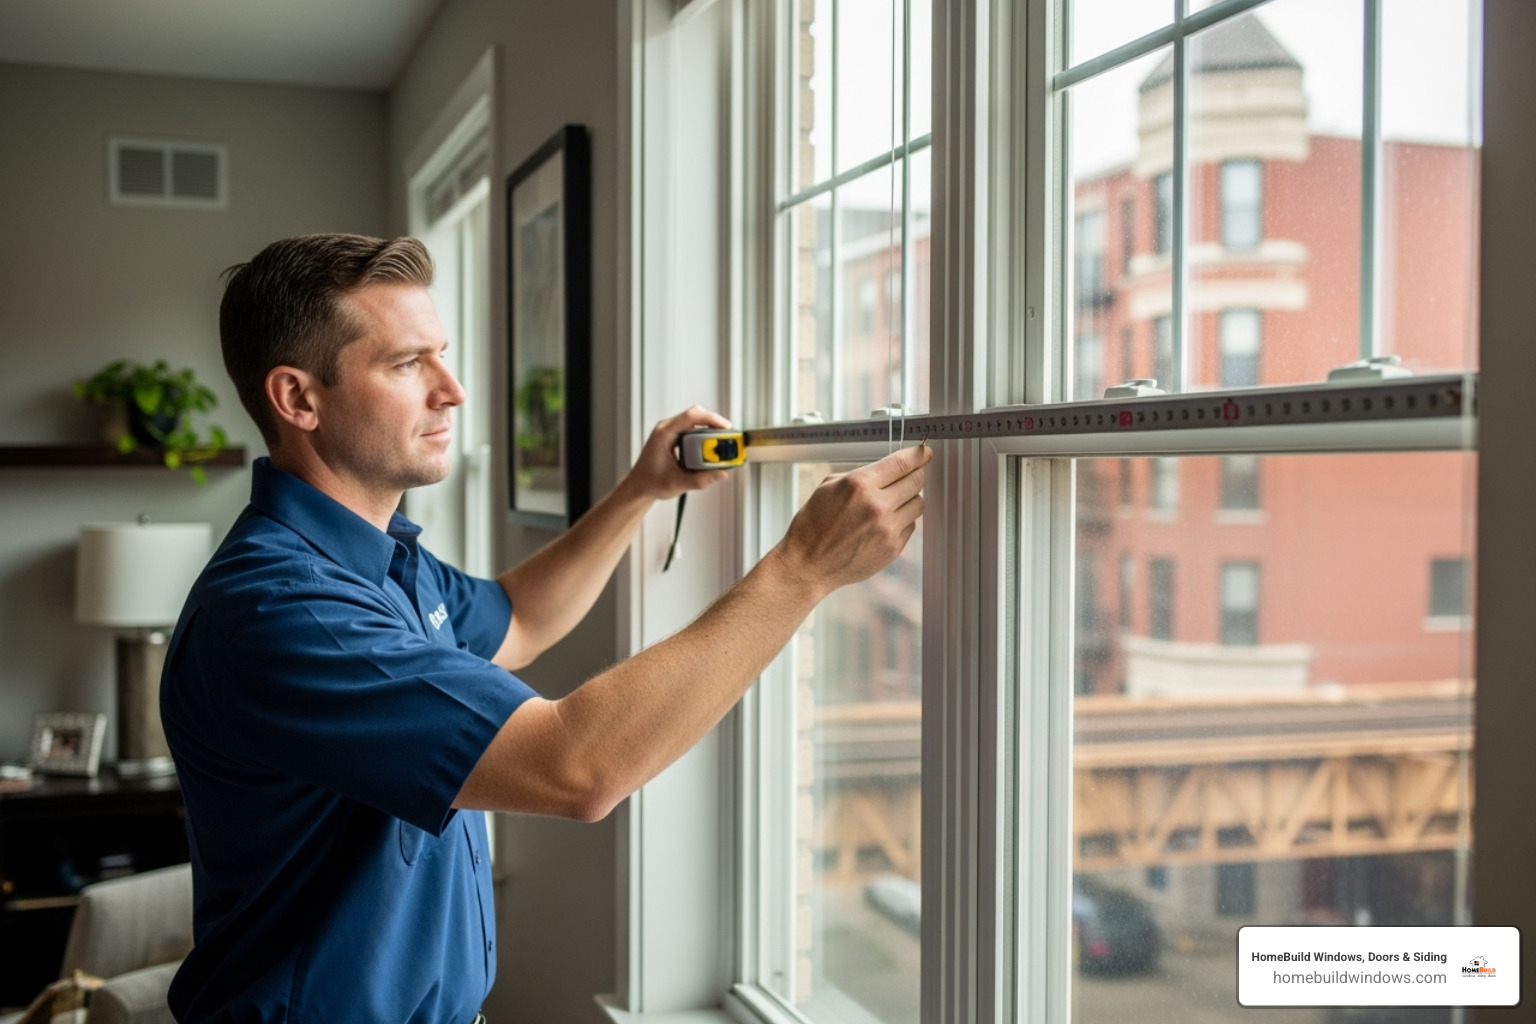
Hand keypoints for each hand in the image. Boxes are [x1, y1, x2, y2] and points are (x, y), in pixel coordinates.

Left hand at [625, 405, 734, 501]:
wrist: (639, 487)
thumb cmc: (651, 483)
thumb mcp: (677, 484)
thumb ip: (700, 480)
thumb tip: (721, 474)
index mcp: (663, 434)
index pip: (691, 416)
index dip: (711, 419)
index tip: (726, 427)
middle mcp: (666, 428)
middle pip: (695, 415)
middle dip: (714, 424)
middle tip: (726, 438)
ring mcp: (669, 431)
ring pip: (694, 421)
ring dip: (709, 430)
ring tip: (720, 444)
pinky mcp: (673, 437)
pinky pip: (691, 429)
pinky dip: (703, 436)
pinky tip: (710, 447)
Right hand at [774, 444, 930, 596]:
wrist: (808, 564)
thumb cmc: (813, 525)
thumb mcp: (828, 487)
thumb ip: (861, 475)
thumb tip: (887, 470)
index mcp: (859, 484)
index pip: (902, 463)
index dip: (918, 455)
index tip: (925, 453)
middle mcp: (877, 505)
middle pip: (917, 481)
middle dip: (915, 475)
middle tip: (910, 475)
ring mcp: (887, 529)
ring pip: (918, 504)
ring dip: (909, 499)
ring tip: (891, 503)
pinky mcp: (892, 548)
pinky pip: (910, 526)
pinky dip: (901, 521)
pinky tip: (882, 524)